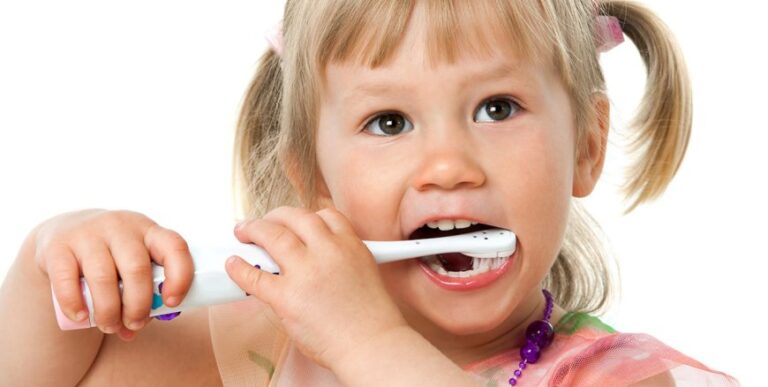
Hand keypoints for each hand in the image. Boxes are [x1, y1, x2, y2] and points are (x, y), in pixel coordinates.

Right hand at [34, 209, 193, 339]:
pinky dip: (75, 303)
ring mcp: (88, 233)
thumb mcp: (133, 263)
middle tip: (135, 324)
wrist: (65, 232)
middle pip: (137, 268)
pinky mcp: (58, 246)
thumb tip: (133, 330)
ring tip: (110, 326)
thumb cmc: (112, 257)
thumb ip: (142, 293)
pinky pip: (67, 280)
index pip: (174, 247)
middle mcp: (121, 227)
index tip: (171, 302)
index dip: (179, 276)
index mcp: (149, 231)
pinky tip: (81, 317)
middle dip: (138, 305)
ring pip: (104, 277)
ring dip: (109, 310)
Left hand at [225, 206, 406, 368]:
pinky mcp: (286, 297)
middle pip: (294, 218)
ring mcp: (306, 272)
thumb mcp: (365, 273)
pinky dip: (240, 267)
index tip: (295, 222)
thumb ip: (341, 259)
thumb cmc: (371, 320)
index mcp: (350, 245)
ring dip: (253, 230)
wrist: (372, 346)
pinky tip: (234, 263)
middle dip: (274, 216)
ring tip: (243, 232)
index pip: (325, 215)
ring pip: (272, 236)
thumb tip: (314, 258)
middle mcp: (328, 251)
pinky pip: (255, 276)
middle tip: (262, 222)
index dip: (306, 216)